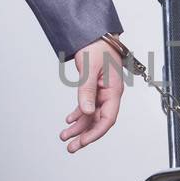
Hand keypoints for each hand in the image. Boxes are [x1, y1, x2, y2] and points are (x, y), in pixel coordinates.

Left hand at [60, 37, 125, 152]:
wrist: (95, 33)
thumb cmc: (97, 46)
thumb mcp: (89, 69)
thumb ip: (87, 92)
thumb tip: (85, 112)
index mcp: (114, 90)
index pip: (108, 118)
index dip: (95, 133)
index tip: (82, 142)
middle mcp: (110, 94)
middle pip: (99, 121)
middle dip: (85, 135)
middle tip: (71, 147)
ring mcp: (103, 92)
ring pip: (92, 115)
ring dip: (79, 127)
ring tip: (65, 137)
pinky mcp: (95, 88)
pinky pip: (88, 106)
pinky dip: (78, 114)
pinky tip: (69, 120)